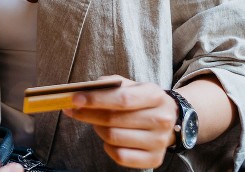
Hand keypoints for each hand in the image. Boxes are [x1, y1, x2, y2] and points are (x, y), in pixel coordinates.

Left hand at [62, 75, 176, 168]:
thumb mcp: (132, 86)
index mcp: (155, 95)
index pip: (122, 99)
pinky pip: (120, 156)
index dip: (96, 100)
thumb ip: (111, 85)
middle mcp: (161, 119)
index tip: (75, 99)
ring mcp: (159, 141)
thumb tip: (86, 90)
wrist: (169, 119)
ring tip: (97, 123)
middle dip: (88, 114)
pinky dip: (108, 147)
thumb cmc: (142, 101)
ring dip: (98, 129)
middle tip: (75, 110)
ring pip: (113, 138)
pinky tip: (110, 139)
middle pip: (113, 120)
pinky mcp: (154, 159)